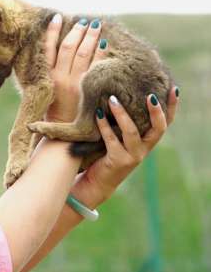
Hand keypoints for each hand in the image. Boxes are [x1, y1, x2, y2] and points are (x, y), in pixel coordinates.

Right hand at [42, 16, 105, 122]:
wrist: (62, 133)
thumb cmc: (52, 112)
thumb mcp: (43, 92)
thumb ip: (49, 73)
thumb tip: (56, 54)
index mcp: (47, 77)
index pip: (49, 48)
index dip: (52, 31)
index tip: (58, 17)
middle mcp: (60, 77)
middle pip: (69, 47)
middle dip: (77, 31)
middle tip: (84, 21)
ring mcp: (75, 82)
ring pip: (83, 53)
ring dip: (90, 37)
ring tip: (96, 26)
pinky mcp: (89, 89)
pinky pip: (97, 65)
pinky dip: (101, 53)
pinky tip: (105, 43)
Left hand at [75, 86, 179, 202]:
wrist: (98, 182)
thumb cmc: (108, 154)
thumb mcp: (121, 137)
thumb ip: (126, 121)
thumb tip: (119, 92)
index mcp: (149, 141)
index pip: (166, 123)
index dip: (172, 107)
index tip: (174, 89)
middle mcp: (145, 149)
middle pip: (159, 129)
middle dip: (156, 111)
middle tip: (150, 94)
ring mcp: (133, 156)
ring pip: (132, 132)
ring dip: (122, 114)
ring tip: (113, 99)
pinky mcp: (118, 161)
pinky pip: (111, 139)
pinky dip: (104, 125)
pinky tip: (98, 113)